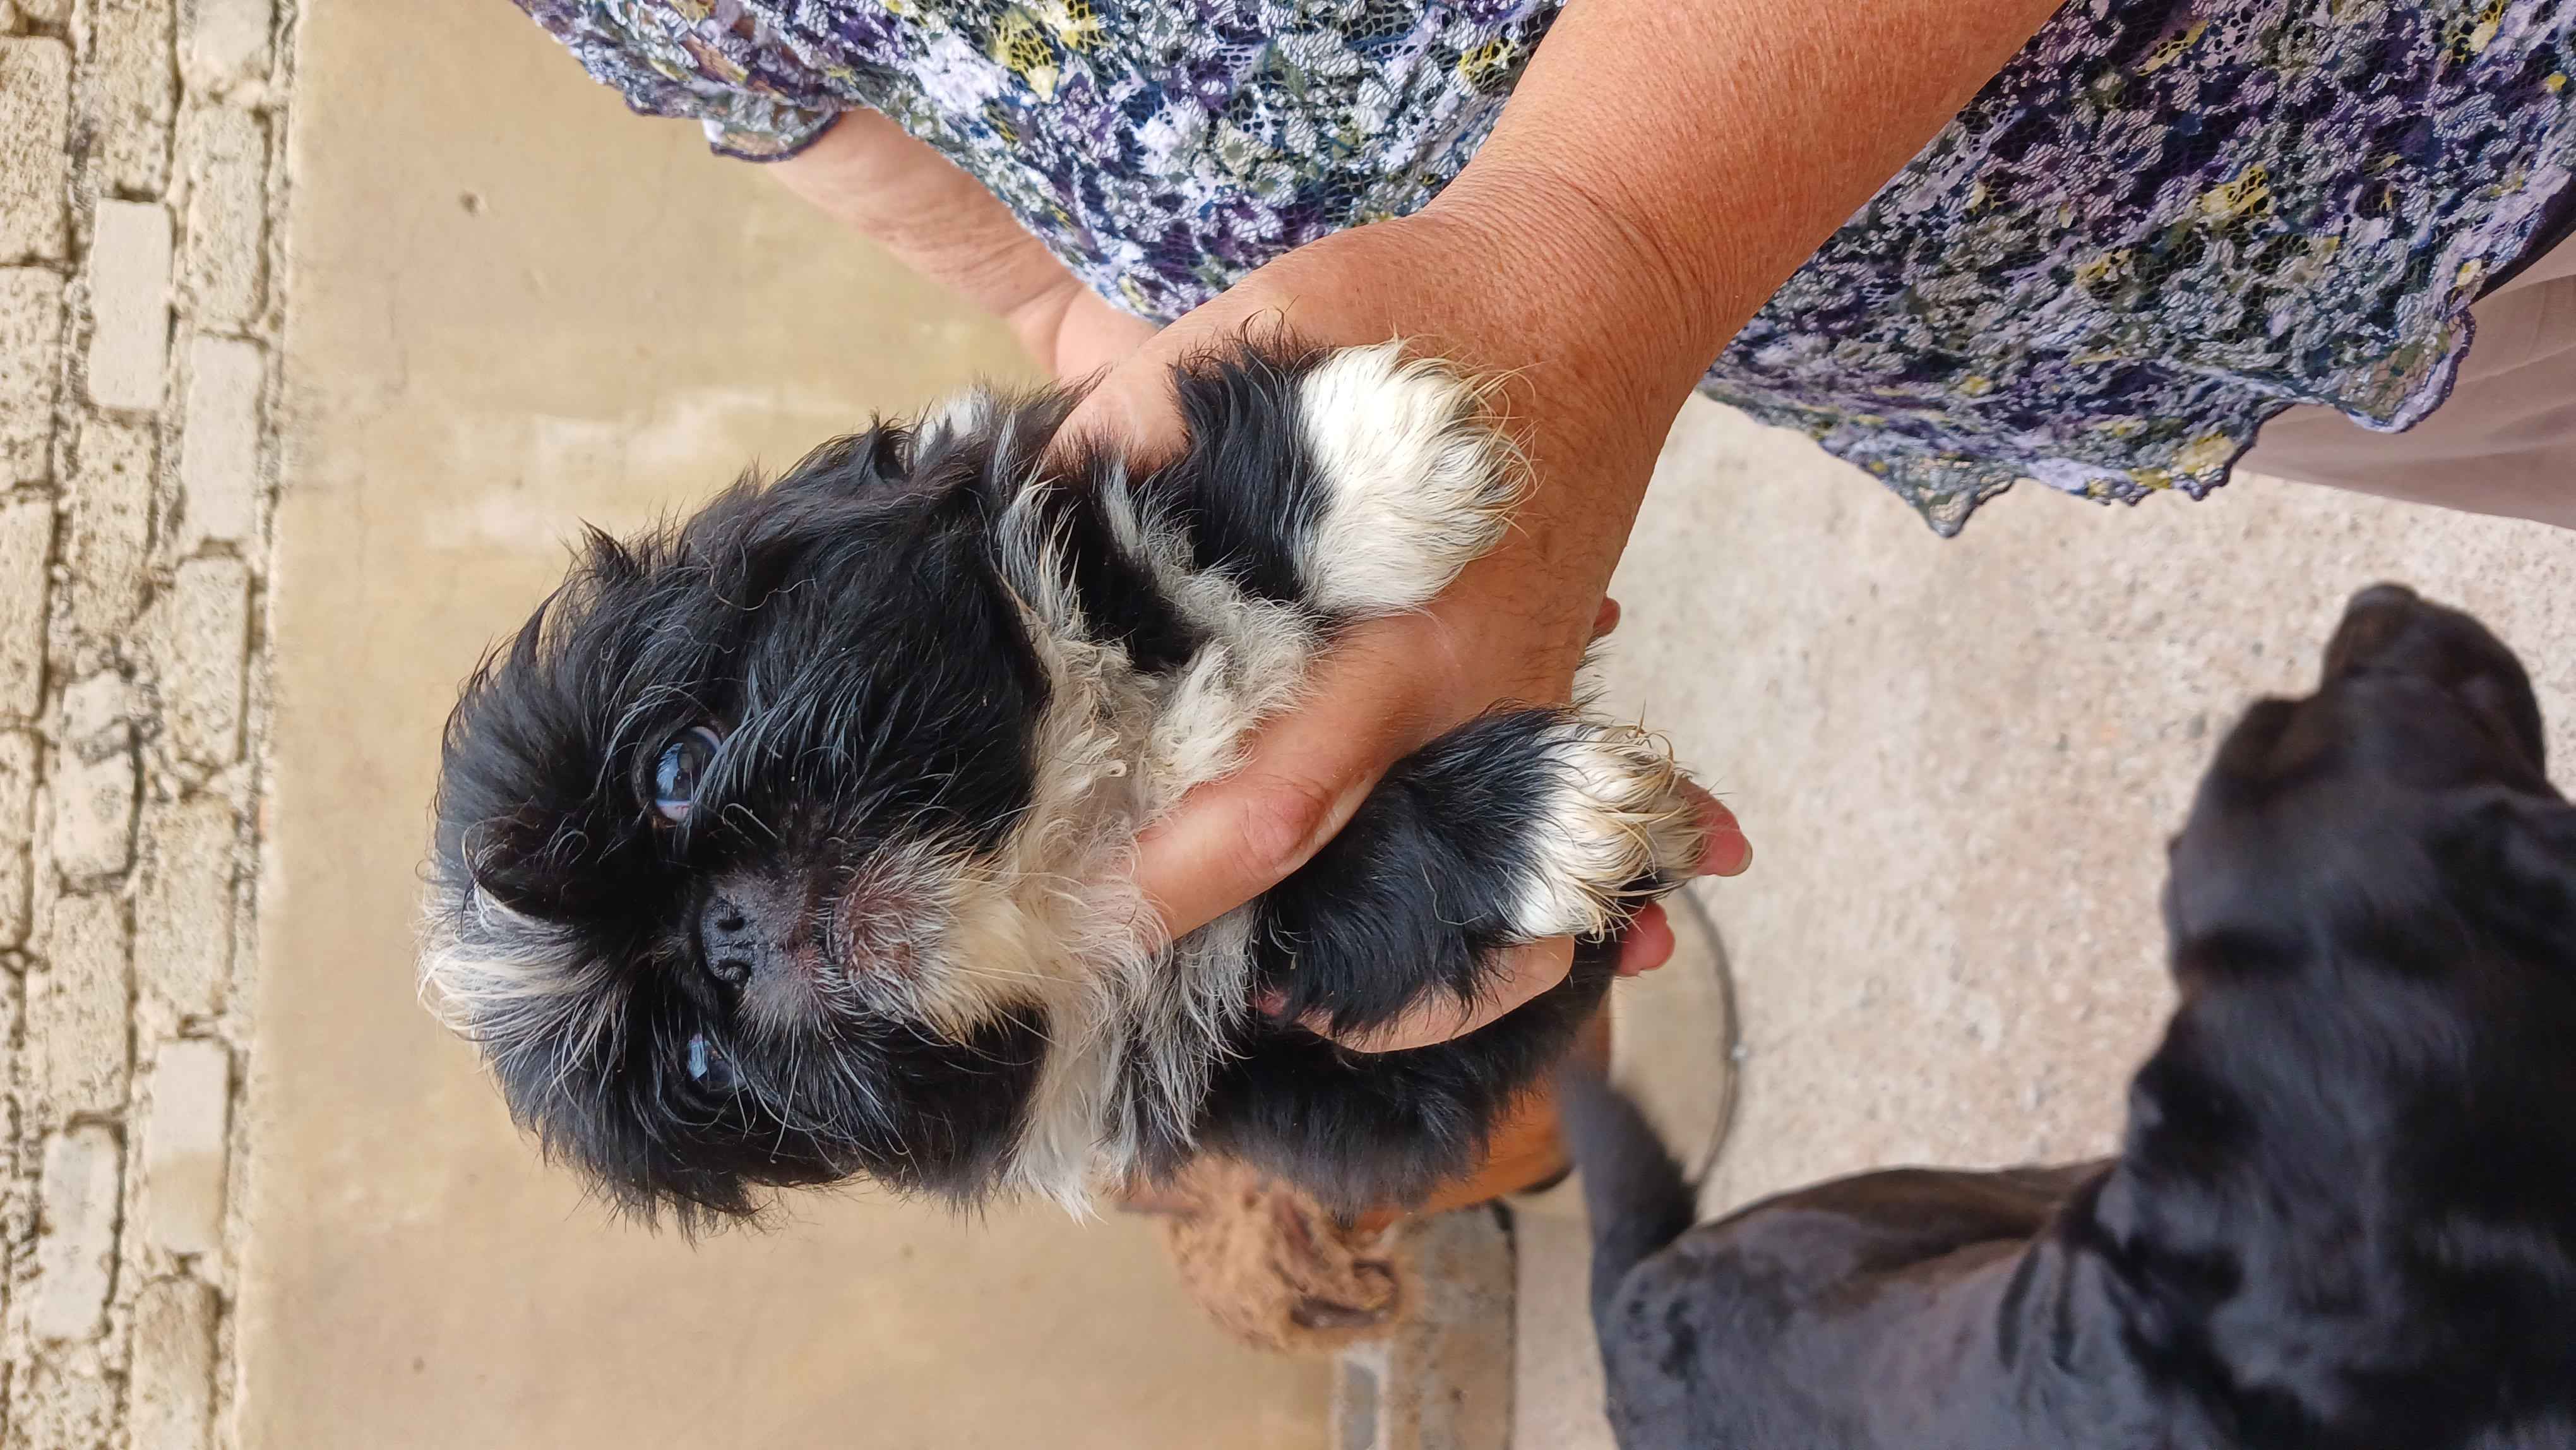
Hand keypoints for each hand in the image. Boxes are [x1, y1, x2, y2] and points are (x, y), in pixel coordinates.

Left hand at [1054, 210, 1751, 1053]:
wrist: (1603, 296)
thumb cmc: (1438, 309)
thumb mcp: (1281, 328)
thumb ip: (1143, 418)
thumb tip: (1020, 518)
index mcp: (1411, 635)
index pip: (1275, 812)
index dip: (1167, 884)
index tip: (1063, 917)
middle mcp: (1478, 712)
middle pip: (1350, 892)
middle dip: (1230, 942)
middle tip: (1103, 956)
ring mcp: (1524, 733)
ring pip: (1442, 910)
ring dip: (1340, 968)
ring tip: (1230, 994)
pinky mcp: (1536, 725)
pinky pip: (1487, 870)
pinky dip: (1427, 937)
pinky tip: (1333, 969)